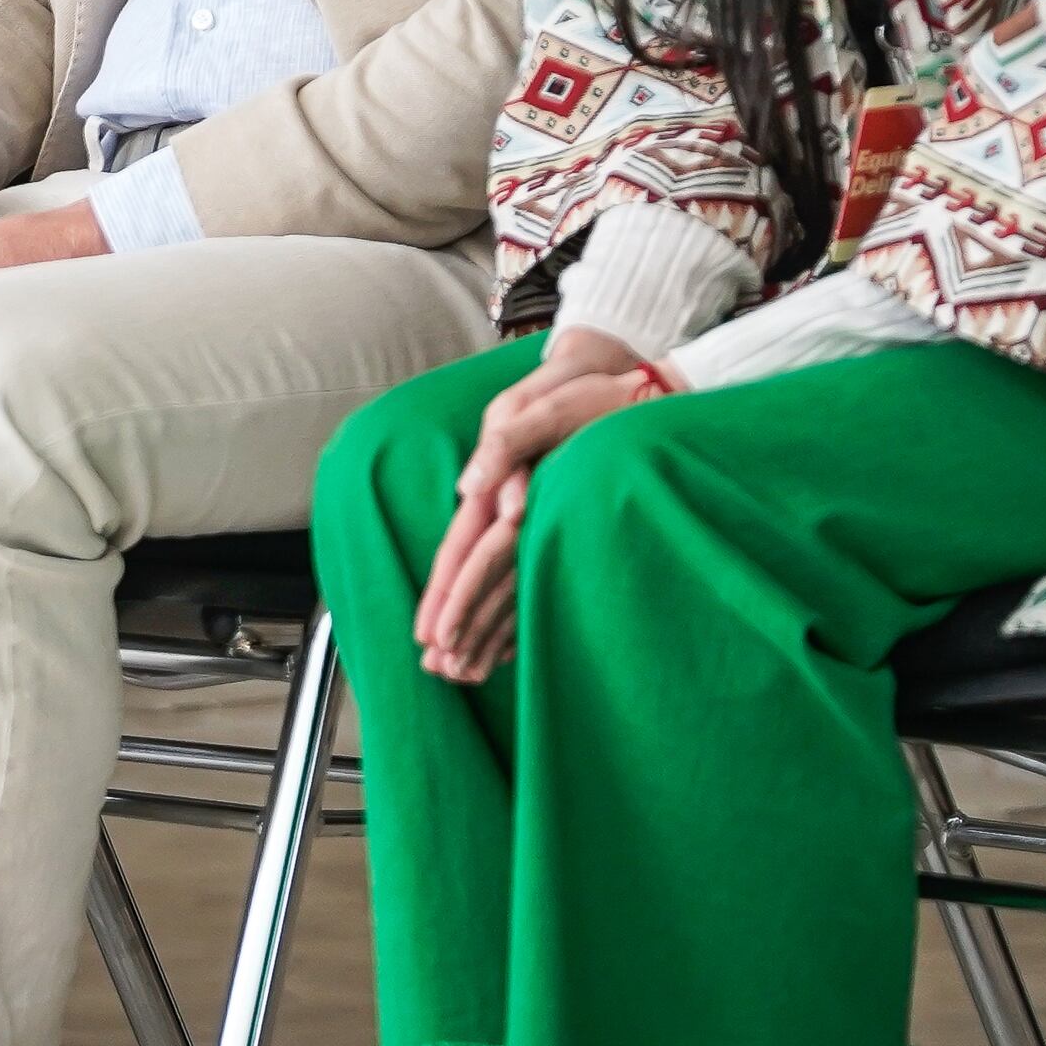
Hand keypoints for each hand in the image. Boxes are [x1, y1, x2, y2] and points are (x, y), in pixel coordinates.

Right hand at [411, 330, 663, 685]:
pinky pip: (523, 576)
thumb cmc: (585, 389)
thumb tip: (477, 492)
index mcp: (496, 482)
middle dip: (453, 621)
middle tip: (437, 671)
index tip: (430, 635)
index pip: (462, 548)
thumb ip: (509, 444)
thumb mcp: (546, 406)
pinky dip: (511, 612)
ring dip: (477, 627)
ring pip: (495, 581)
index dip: (445, 593)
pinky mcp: (552, 520)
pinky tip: (505, 643)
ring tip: (462, 672)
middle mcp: (506, 506)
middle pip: (472, 574)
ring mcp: (528, 517)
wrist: (614, 373)